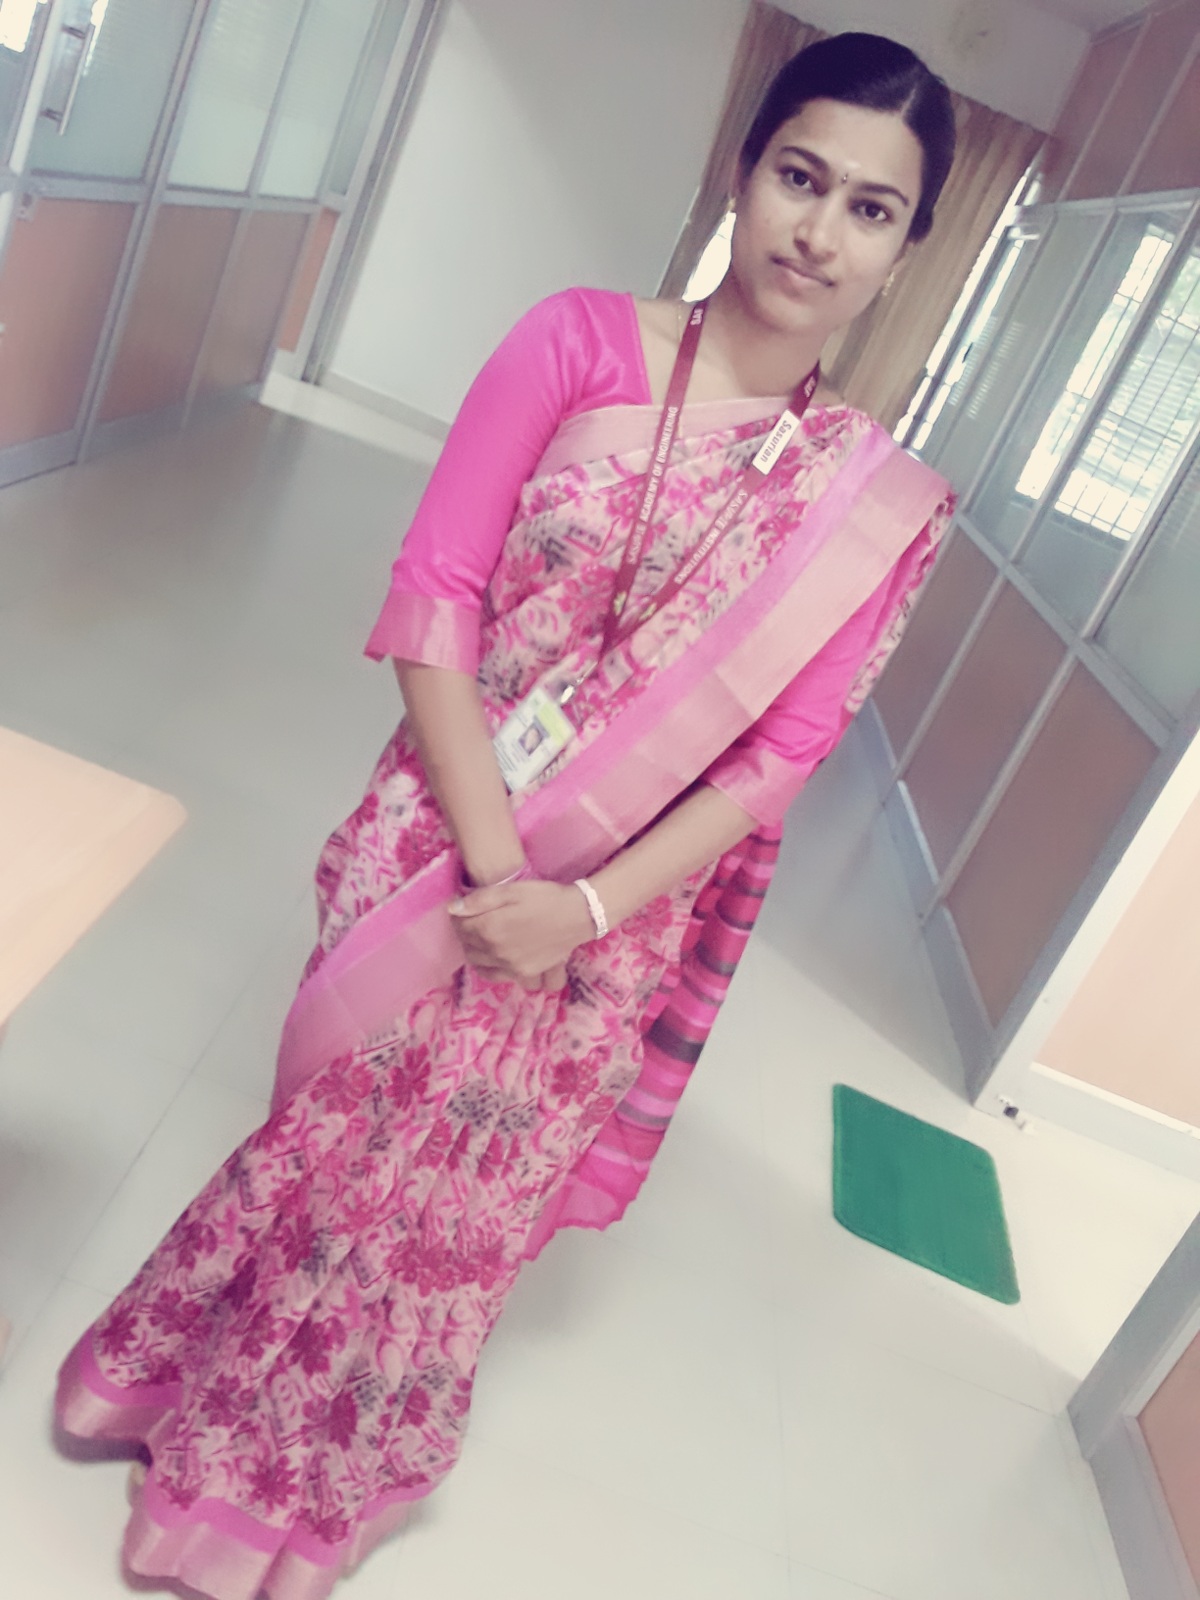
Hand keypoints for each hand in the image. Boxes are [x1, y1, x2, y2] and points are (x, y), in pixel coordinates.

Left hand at [448, 879, 594, 990]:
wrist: (578, 915)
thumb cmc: (545, 897)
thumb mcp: (512, 890)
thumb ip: (480, 900)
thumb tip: (452, 909)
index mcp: (490, 928)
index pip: (460, 926)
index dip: (458, 916)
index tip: (462, 908)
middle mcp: (496, 952)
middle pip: (467, 945)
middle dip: (464, 932)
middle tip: (471, 920)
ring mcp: (510, 966)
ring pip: (478, 963)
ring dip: (473, 950)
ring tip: (481, 937)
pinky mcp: (523, 973)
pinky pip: (495, 976)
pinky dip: (487, 967)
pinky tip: (492, 956)